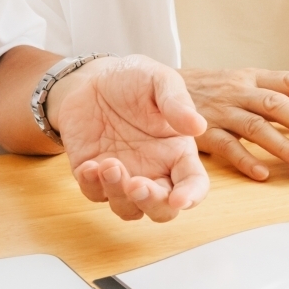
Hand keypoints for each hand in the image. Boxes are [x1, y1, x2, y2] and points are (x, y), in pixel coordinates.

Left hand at [48, 54, 209, 221]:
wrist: (92, 80)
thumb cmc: (133, 80)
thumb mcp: (158, 80)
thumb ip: (176, 102)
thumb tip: (199, 126)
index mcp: (177, 152)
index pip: (194, 184)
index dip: (191, 196)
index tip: (180, 199)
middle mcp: (154, 170)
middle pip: (163, 209)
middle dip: (151, 203)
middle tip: (136, 184)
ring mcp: (124, 177)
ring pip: (129, 209)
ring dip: (119, 195)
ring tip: (108, 164)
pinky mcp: (95, 177)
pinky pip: (95, 194)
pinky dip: (92, 186)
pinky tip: (89, 165)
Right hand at [180, 68, 288, 179]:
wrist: (158, 90)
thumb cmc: (211, 90)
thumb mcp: (246, 85)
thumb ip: (282, 96)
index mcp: (252, 78)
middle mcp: (238, 92)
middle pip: (276, 104)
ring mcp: (219, 112)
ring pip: (254, 127)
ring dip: (281, 145)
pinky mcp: (201, 133)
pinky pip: (224, 147)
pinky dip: (244, 160)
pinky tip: (262, 174)